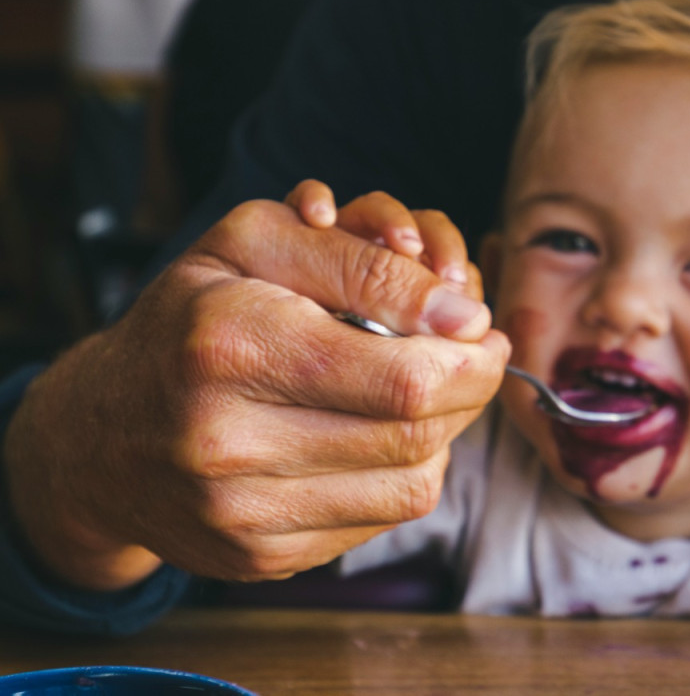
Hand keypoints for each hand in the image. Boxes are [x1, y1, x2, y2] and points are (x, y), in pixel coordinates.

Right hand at [2, 192, 509, 590]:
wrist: (97, 436)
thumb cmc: (190, 318)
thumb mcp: (256, 244)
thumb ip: (363, 262)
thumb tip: (463, 314)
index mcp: (230, 346)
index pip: (405, 376)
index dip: (470, 354)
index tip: (480, 327)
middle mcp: (228, 441)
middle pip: (418, 432)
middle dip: (470, 387)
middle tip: (475, 353)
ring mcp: (242, 513)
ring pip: (413, 483)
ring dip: (444, 431)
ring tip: (424, 389)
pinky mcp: (260, 558)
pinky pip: (381, 518)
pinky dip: (402, 470)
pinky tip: (377, 433)